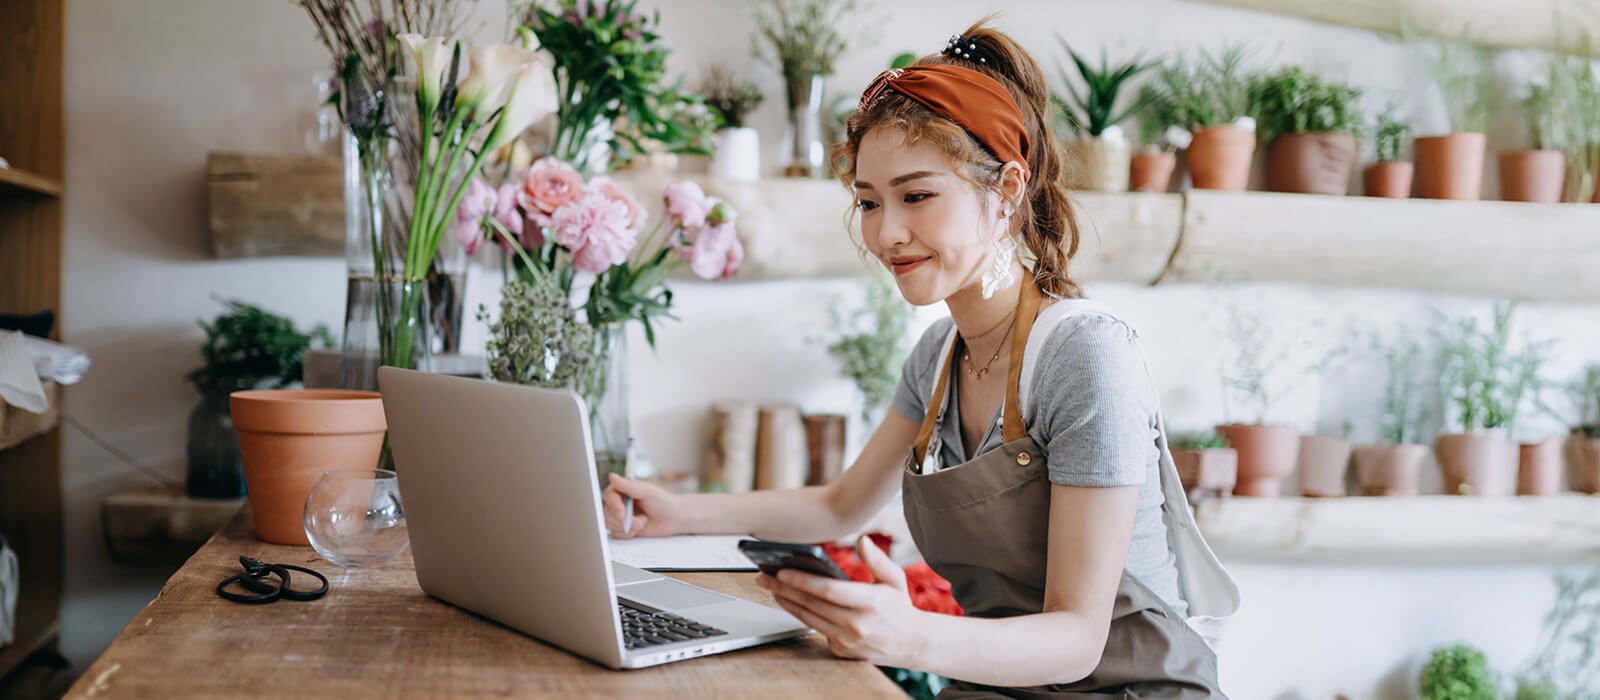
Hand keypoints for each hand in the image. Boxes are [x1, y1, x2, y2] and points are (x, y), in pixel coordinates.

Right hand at [602, 473, 682, 537]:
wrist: (673, 519)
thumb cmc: (663, 502)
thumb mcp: (647, 491)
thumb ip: (628, 485)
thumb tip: (611, 476)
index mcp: (622, 489)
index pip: (608, 496)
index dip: (614, 506)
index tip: (622, 514)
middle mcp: (618, 501)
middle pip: (607, 513)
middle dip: (625, 520)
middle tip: (642, 519)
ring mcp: (619, 515)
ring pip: (610, 525)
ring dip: (629, 527)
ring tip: (643, 521)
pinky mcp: (621, 527)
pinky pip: (616, 534)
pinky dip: (629, 534)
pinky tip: (640, 529)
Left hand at [756, 535, 927, 667]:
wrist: (912, 644)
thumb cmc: (900, 607)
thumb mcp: (895, 579)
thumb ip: (878, 560)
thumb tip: (862, 540)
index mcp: (871, 604)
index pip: (829, 591)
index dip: (803, 581)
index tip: (783, 571)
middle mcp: (857, 625)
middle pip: (811, 604)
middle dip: (784, 588)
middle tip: (765, 576)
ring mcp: (848, 641)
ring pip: (808, 618)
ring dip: (786, 602)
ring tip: (771, 587)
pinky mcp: (841, 650)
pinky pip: (815, 629)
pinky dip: (800, 614)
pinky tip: (789, 601)